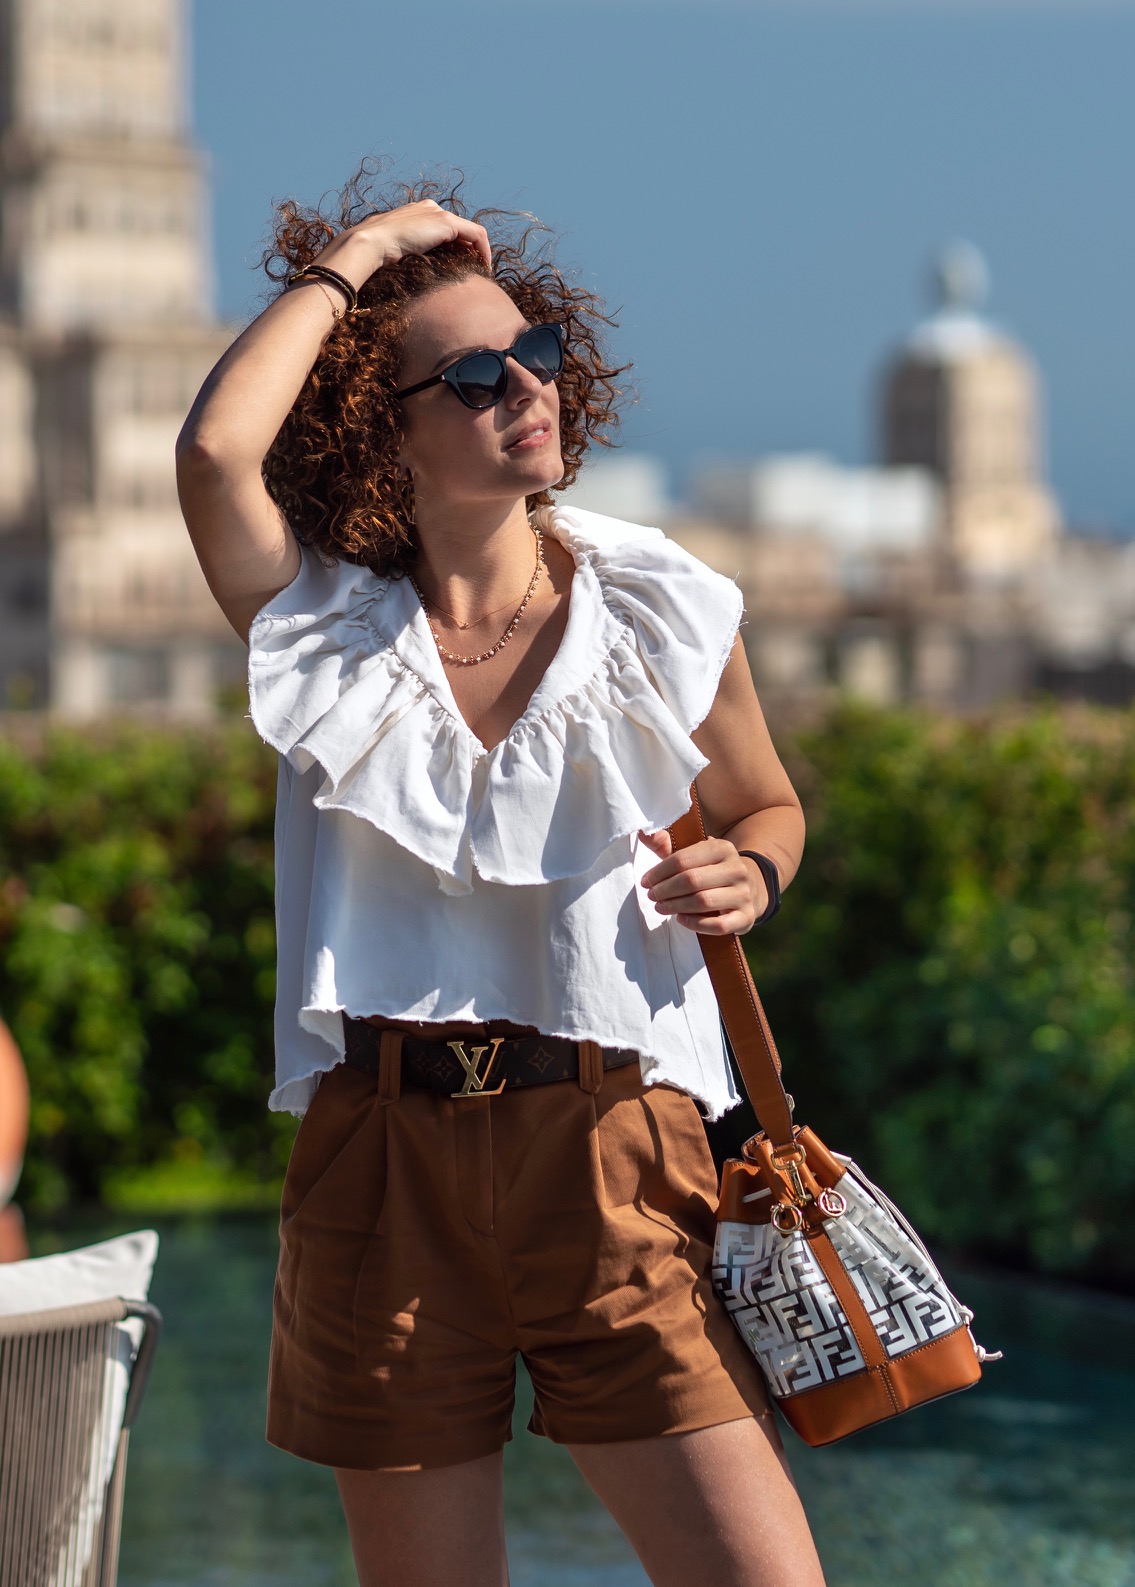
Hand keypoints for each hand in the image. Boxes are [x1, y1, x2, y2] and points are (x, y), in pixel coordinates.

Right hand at [314, 200, 492, 291]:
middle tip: (475, 273)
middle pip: (460, 231)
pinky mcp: (446, 222)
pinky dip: (483, 252)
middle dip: (469, 252)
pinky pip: (476, 235)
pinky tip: (484, 269)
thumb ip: (409, 256)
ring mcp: (438, 213)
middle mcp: (430, 209)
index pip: (445, 231)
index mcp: (416, 214)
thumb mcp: (396, 253)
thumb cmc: (377, 254)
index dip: (456, 249)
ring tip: (481, 274)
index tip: (461, 269)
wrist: (371, 243)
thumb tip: (415, 275)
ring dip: (479, 253)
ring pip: (470, 232)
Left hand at [638, 831, 767, 935]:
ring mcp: (744, 894)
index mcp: (722, 848)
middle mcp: (737, 869)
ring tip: (661, 907)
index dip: (659, 872)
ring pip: (703, 902)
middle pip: (691, 880)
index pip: (683, 859)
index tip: (645, 881)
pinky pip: (718, 925)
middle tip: (652, 896)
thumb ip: (667, 846)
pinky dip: (695, 924)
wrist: (749, 890)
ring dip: (676, 906)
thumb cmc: (711, 872)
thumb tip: (643, 834)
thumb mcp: (693, 855)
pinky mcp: (746, 917)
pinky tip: (681, 919)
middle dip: (665, 890)